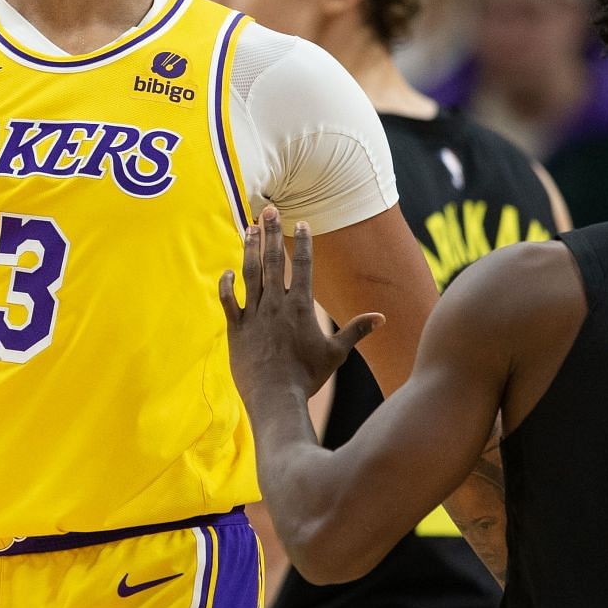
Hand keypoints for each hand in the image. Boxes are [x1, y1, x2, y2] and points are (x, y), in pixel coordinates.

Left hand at [220, 207, 382, 405]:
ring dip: (250, 249)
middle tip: (269, 210)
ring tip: (250, 228)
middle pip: (274, 261)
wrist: (275, 397)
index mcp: (300, 307)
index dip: (303, 242)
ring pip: (250, 274)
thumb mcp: (336, 354)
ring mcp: (254, 315)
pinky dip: (226, 285)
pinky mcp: (236, 329)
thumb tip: (381, 318)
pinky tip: (227, 271)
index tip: (301, 221)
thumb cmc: (307, 377)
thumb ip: (356, 331)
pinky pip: (228, 301)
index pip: (303, 266)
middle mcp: (276, 305)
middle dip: (272, 233)